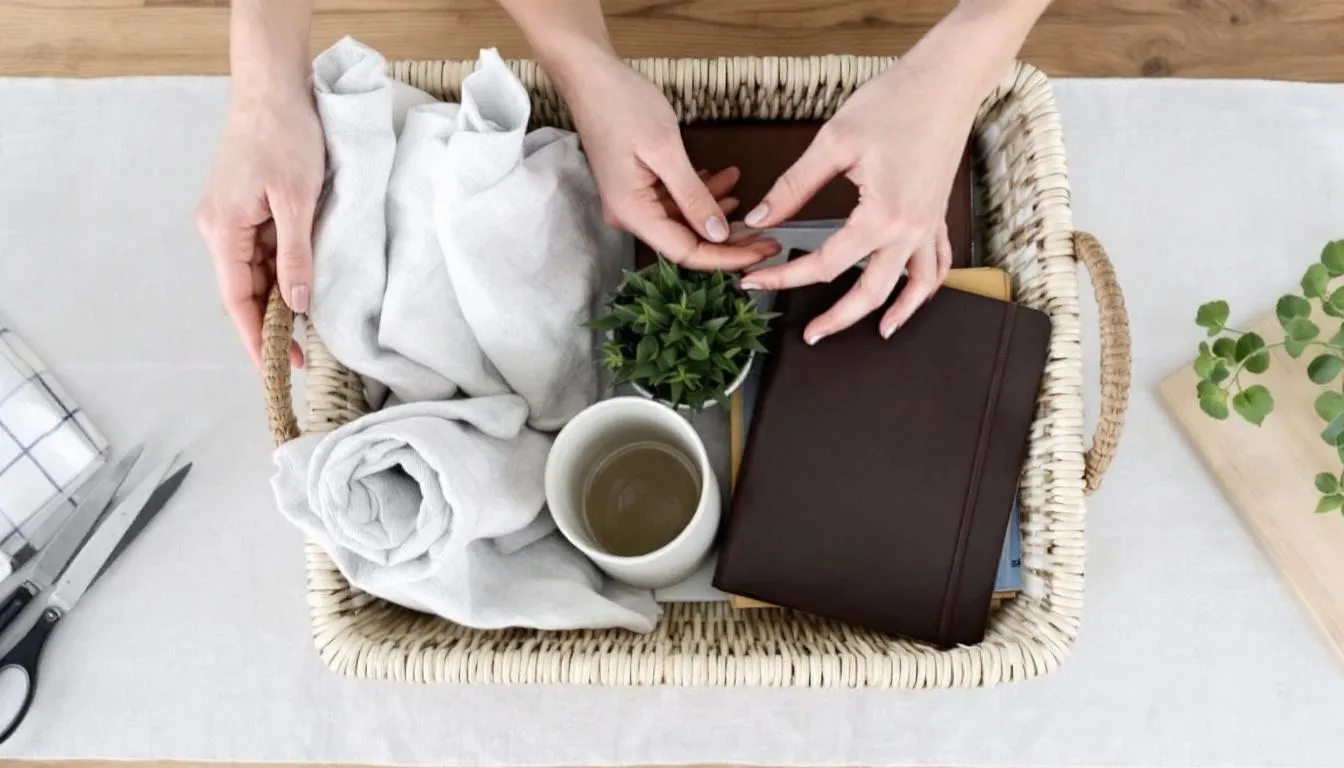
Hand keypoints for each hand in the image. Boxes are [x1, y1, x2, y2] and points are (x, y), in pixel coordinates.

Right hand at [195, 86, 323, 368]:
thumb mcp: (298, 201)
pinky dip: (283, 273)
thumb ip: (297, 256)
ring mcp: (231, 218)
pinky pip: (263, 252)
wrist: (274, 87)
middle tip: (306, 357)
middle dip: (272, 326)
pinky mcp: (247, 208)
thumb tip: (299, 305)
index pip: (237, 301)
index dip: (257, 339)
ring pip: (256, 274)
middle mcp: (219, 229)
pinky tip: (305, 288)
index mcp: (222, 231)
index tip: (277, 368)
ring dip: (280, 300)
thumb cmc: (284, 136)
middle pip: (244, 292)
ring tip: (311, 330)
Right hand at [559, 49, 778, 270]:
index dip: (725, 258)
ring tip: (746, 196)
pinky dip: (700, 193)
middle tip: (767, 237)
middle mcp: (629, 215)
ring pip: (683, 221)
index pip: (684, 252)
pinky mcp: (637, 187)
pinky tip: (724, 180)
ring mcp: (632, 201)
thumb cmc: (623, 106)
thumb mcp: (665, 150)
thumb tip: (719, 234)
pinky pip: (673, 201)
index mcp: (632, 212)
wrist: (591, 78)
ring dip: (715, 211)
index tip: (760, 253)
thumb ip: (693, 196)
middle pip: (685, 241)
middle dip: (727, 240)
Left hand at [738, 54, 974, 343]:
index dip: (784, 277)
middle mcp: (910, 230)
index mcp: (881, 215)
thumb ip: (794, 186)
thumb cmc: (894, 101)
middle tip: (809, 335)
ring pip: (914, 288)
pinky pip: (937, 264)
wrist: (946, 80)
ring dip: (894, 314)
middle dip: (837, 319)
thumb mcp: (833, 142)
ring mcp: (929, 225)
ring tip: (875, 334)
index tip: (753, 281)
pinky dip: (925, 287)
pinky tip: (911, 297)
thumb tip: (761, 217)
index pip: (823, 264)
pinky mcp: (937, 215)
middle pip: (870, 293)